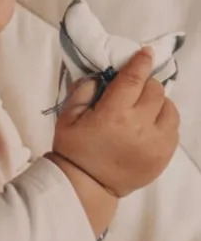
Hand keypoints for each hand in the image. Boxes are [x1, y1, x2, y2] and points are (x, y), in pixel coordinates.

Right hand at [52, 47, 179, 197]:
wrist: (86, 187)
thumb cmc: (74, 151)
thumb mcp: (67, 118)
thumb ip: (83, 91)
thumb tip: (100, 76)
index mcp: (113, 114)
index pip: (134, 78)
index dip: (141, 62)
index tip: (146, 53)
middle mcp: (139, 126)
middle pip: (155, 90)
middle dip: (145, 86)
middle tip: (133, 93)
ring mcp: (155, 142)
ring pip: (169, 108)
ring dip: (158, 105)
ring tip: (143, 112)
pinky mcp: (164, 156)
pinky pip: (173, 129)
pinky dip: (163, 123)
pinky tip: (148, 128)